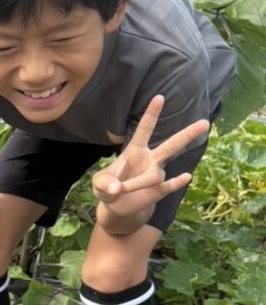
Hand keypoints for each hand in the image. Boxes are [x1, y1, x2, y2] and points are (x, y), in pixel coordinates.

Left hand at [92, 95, 208, 220]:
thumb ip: (104, 184)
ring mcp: (155, 174)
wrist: (116, 207)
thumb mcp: (98, 183)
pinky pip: (169, 186)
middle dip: (187, 135)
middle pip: (171, 145)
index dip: (151, 115)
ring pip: (154, 175)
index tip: (159, 97)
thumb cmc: (107, 187)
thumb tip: (116, 188)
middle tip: (205, 123)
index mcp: (134, 150)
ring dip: (138, 183)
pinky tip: (185, 177)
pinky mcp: (158, 190)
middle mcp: (149, 159)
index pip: (144, 130)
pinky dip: (176, 182)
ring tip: (121, 190)